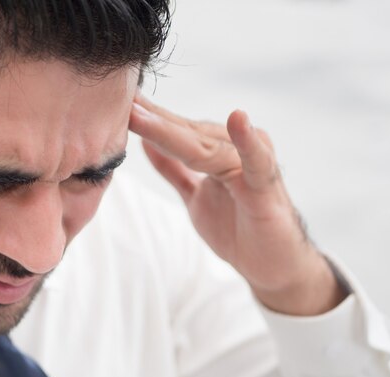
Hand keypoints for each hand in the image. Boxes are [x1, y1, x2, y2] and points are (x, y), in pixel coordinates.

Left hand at [129, 95, 346, 315]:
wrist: (273, 264)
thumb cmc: (238, 226)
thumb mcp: (195, 196)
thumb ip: (175, 169)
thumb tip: (146, 143)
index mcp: (216, 151)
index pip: (176, 132)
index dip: (147, 119)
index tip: (117, 101)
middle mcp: (234, 149)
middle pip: (186, 133)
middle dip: (151, 119)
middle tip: (120, 99)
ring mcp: (251, 163)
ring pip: (205, 146)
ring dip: (172, 131)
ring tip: (142, 115)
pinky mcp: (266, 185)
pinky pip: (256, 161)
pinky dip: (247, 141)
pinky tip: (238, 118)